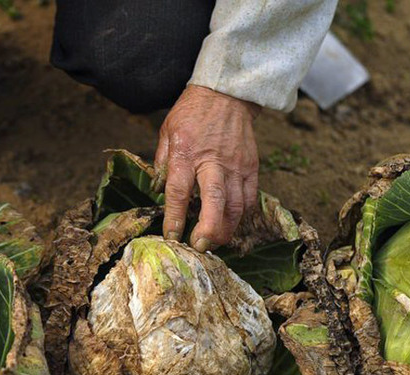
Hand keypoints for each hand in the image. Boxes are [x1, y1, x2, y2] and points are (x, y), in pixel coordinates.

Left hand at [153, 84, 260, 250]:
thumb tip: (158, 191)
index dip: (175, 217)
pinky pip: (249, 198)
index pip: (179, 191)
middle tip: (200, 246)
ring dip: (225, 229)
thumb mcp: (166, 132)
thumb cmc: (191, 114)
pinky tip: (230, 224)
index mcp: (186, 153)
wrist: (226, 92)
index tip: (172, 236)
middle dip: (208, 229)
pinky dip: (241, 216)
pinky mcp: (251, 166)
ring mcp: (235, 165)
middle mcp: (213, 162)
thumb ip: (161, 163)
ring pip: (235, 205)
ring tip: (213, 242)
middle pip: (214, 201)